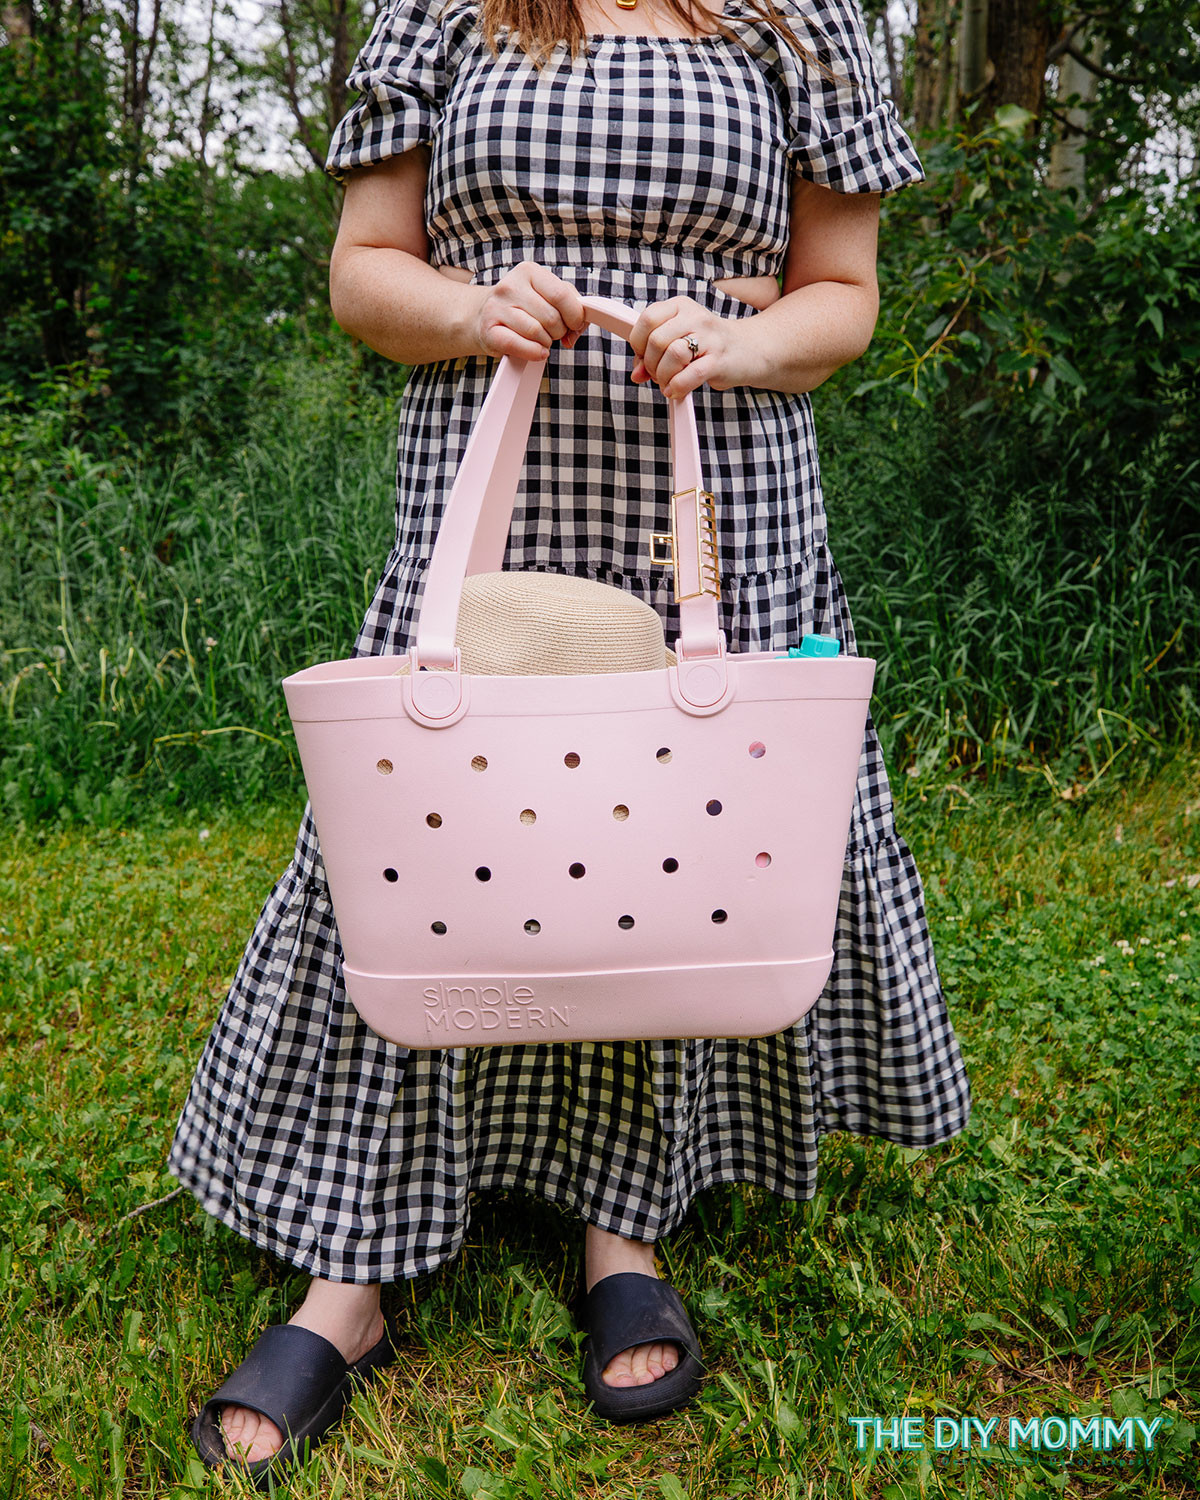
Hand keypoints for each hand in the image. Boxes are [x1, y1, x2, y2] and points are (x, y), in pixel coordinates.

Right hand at [472, 260, 586, 361]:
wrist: (484, 316)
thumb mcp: (547, 296)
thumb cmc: (523, 307)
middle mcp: (510, 286)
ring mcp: (497, 307)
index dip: (574, 316)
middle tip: (552, 332)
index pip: (561, 295)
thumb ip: (570, 304)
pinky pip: (519, 345)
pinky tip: (537, 351)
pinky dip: (534, 352)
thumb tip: (579, 327)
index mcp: (529, 271)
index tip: (573, 324)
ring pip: (536, 332)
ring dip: (546, 342)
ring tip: (541, 340)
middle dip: (559, 331)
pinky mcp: (489, 330)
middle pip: (551, 317)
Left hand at [628, 296, 752, 399]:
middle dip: (651, 364)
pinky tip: (675, 390)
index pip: (647, 319)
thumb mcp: (678, 341)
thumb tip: (636, 374)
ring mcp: (709, 337)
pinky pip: (689, 375)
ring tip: (668, 382)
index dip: (639, 343)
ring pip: (672, 356)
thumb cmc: (708, 346)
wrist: (749, 350)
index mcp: (680, 306)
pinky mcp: (718, 360)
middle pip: (656, 340)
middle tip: (657, 374)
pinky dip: (676, 387)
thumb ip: (653, 354)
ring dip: (663, 376)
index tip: (644, 356)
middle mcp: (695, 317)